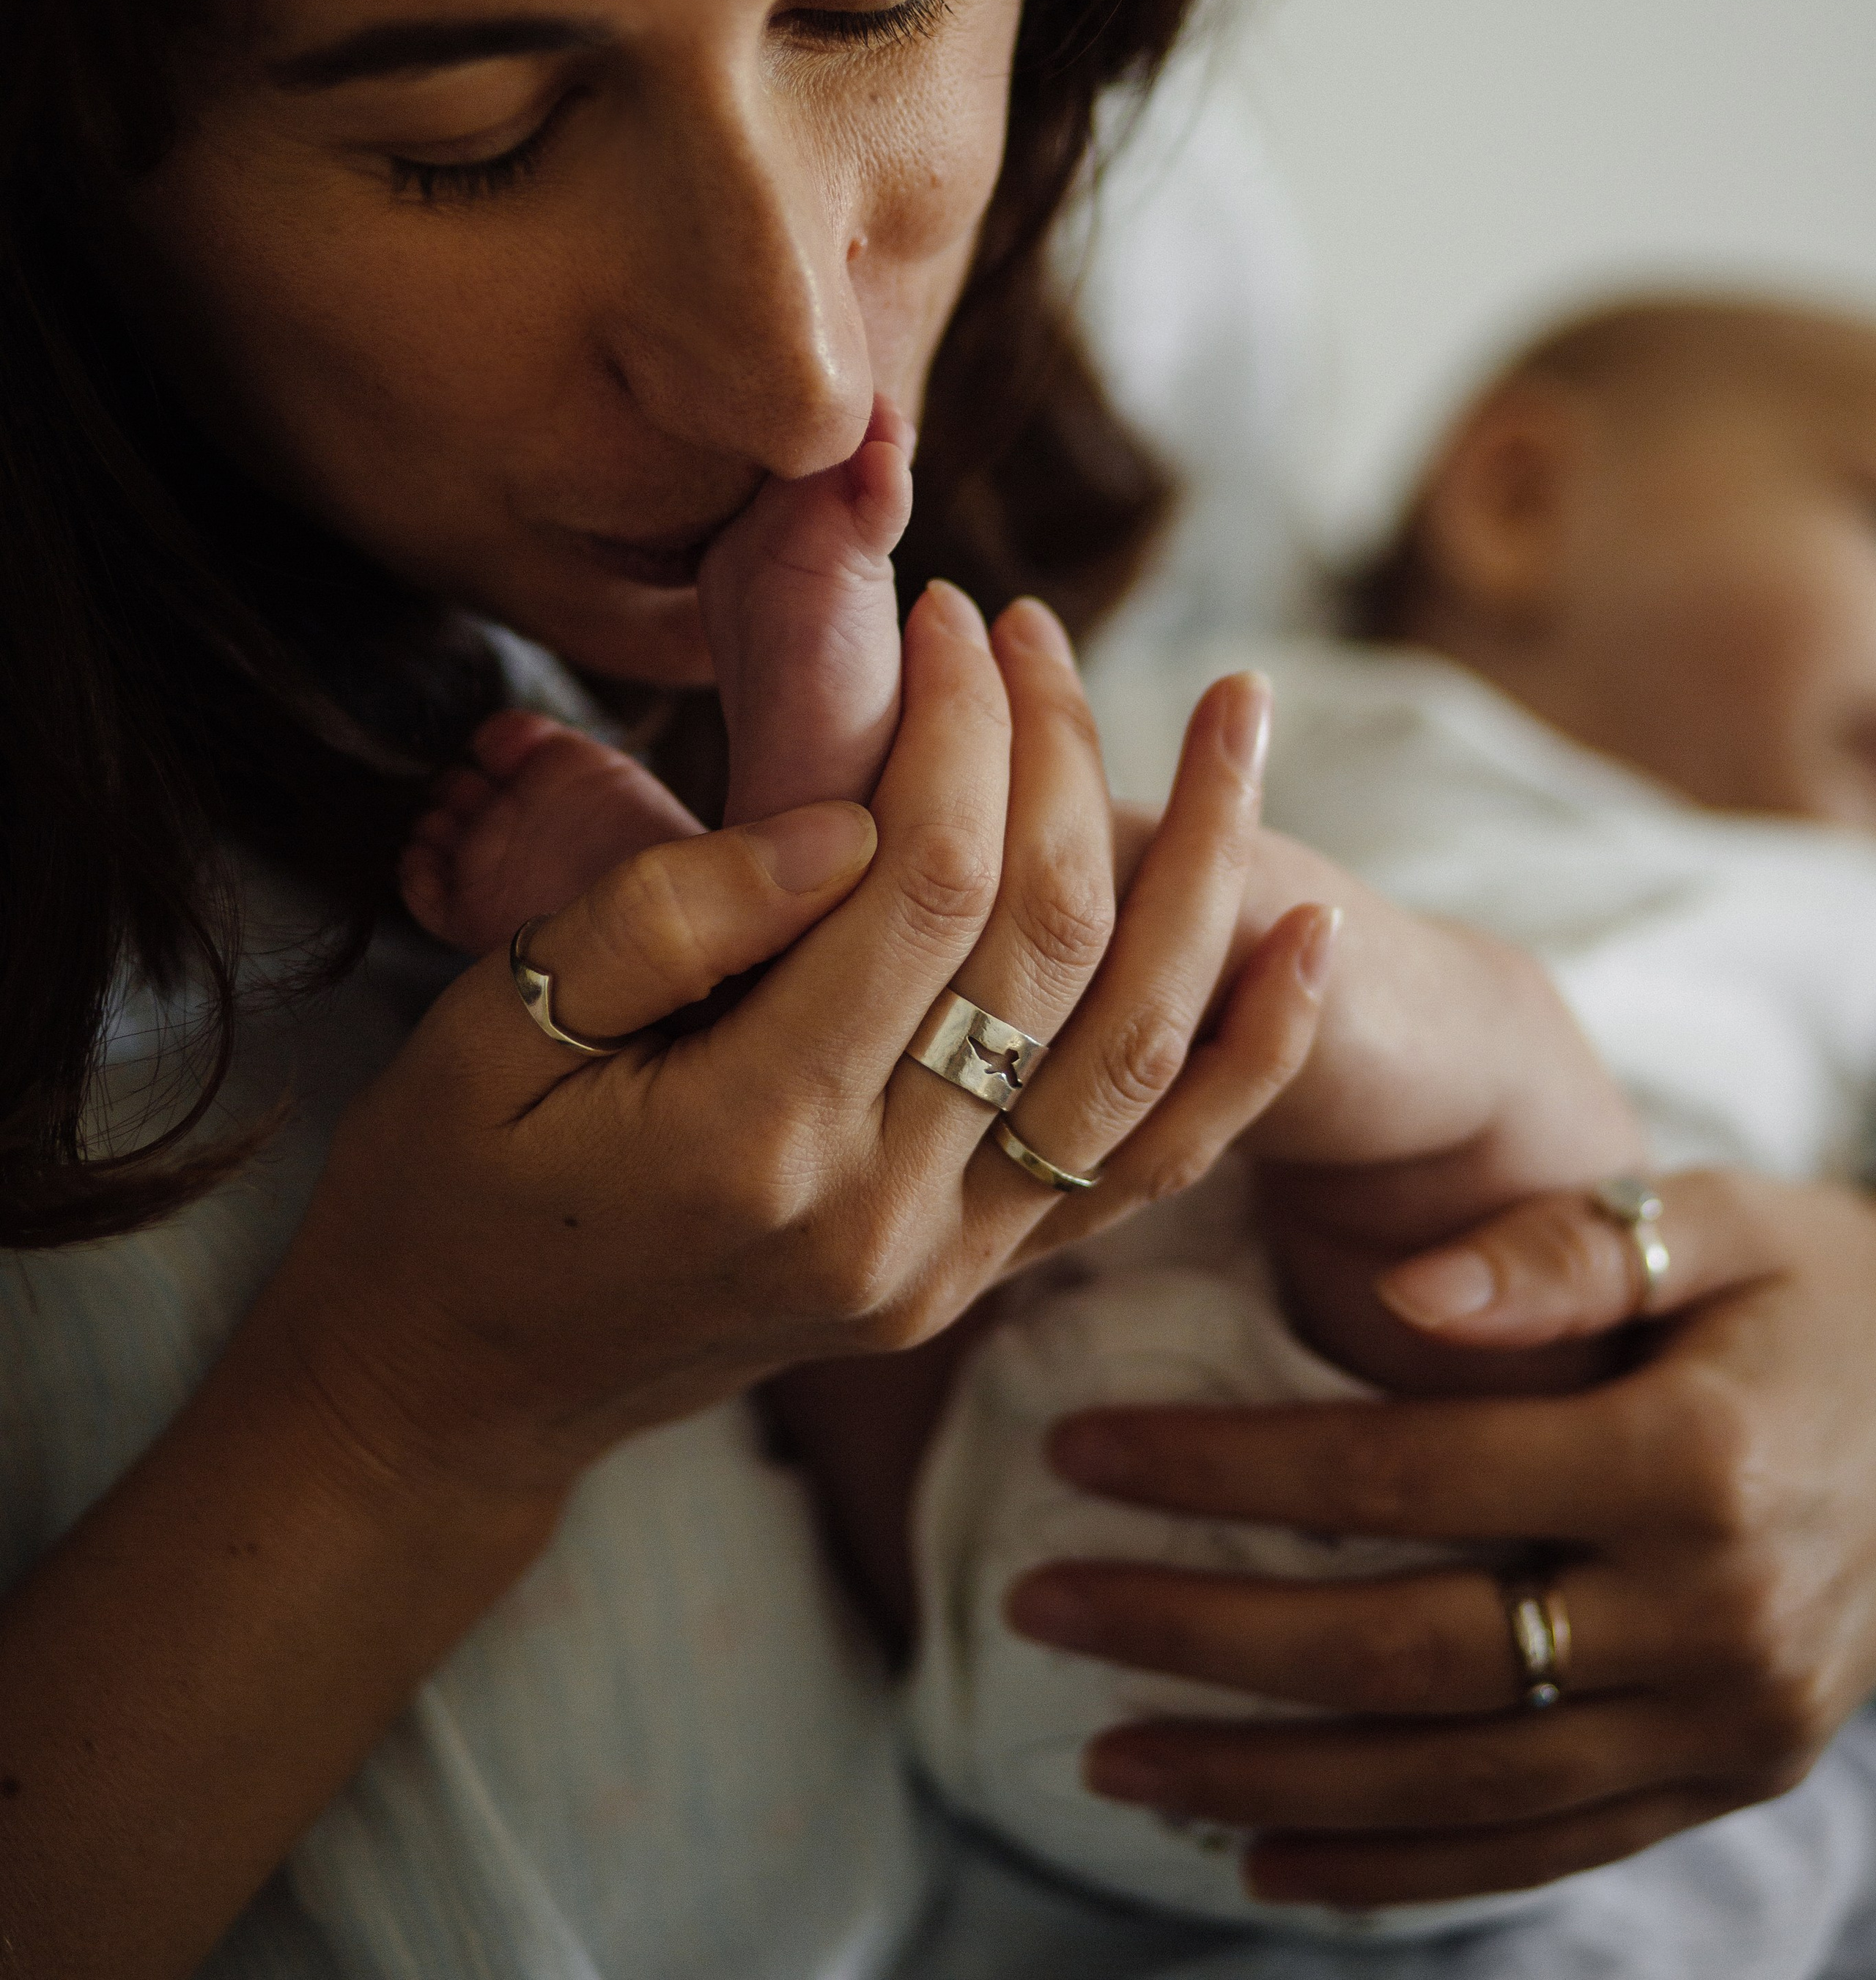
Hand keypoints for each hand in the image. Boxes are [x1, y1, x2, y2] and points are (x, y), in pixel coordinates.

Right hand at [267, 586, 1324, 1508]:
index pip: (920, 889)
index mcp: (754, 1141)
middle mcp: (883, 1219)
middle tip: (1035, 624)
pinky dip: (1247, 1056)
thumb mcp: (493, 1029)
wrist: (459, 1389)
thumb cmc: (448, 1184)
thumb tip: (844, 822)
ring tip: (1252, 716)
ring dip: (1210, 868)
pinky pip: (1148, 1166)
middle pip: (1045, 945)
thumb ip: (665, 920)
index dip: (954, 729)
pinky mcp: (975, 1282)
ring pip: (1137, 1049)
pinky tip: (1312, 939)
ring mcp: (946, 1265)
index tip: (948, 615)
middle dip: (1059, 752)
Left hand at [1007, 1170, 1875, 1907]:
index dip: (1228, 1471)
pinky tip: (1263, 1859)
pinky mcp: (1727, 1782)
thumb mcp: (1718, 1223)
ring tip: (1105, 1754)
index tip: (1075, 1451)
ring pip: (1455, 1782)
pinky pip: (1539, 1848)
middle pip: (1407, 1653)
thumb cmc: (1821, 1290)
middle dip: (1203, 1636)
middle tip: (1039, 1606)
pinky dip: (1396, 1867)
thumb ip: (1564, 1251)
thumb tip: (1406, 1287)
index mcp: (1692, 1459)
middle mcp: (1710, 1618)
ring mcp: (1723, 1725)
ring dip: (1265, 1777)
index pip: (1406, 1478)